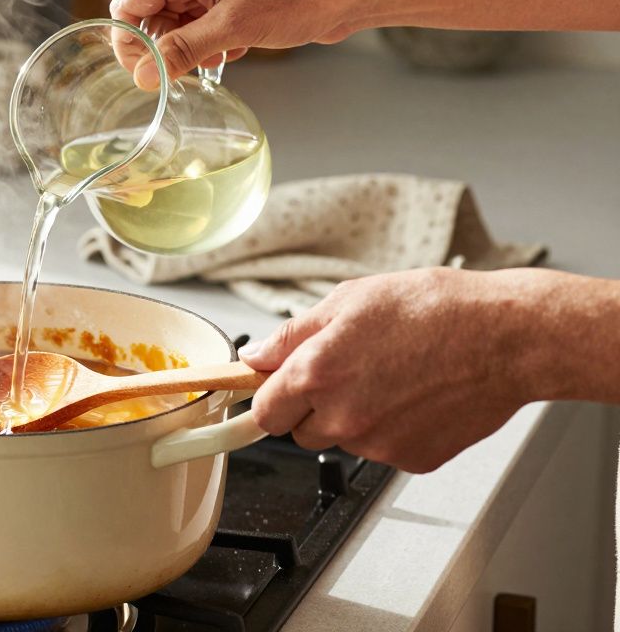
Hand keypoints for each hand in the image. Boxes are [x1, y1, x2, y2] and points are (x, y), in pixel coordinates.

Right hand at [110, 0, 359, 88]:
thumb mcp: (230, 29)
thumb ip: (181, 51)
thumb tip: (145, 75)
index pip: (128, 7)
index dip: (131, 43)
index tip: (145, 73)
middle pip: (149, 20)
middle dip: (167, 49)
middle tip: (190, 67)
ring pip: (173, 29)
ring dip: (191, 50)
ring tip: (222, 52)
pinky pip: (195, 30)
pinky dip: (209, 46)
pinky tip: (235, 47)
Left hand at [240, 268, 569, 473]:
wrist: (505, 338)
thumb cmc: (435, 310)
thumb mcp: (349, 300)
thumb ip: (292, 335)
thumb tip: (255, 357)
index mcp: (316, 374)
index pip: (264, 411)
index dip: (271, 396)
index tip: (277, 389)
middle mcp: (342, 417)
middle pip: (300, 431)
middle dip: (312, 406)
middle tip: (347, 371)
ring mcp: (378, 444)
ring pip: (343, 440)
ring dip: (353, 416)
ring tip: (391, 376)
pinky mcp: (411, 459)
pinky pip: (382, 449)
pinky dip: (392, 428)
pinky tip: (415, 395)